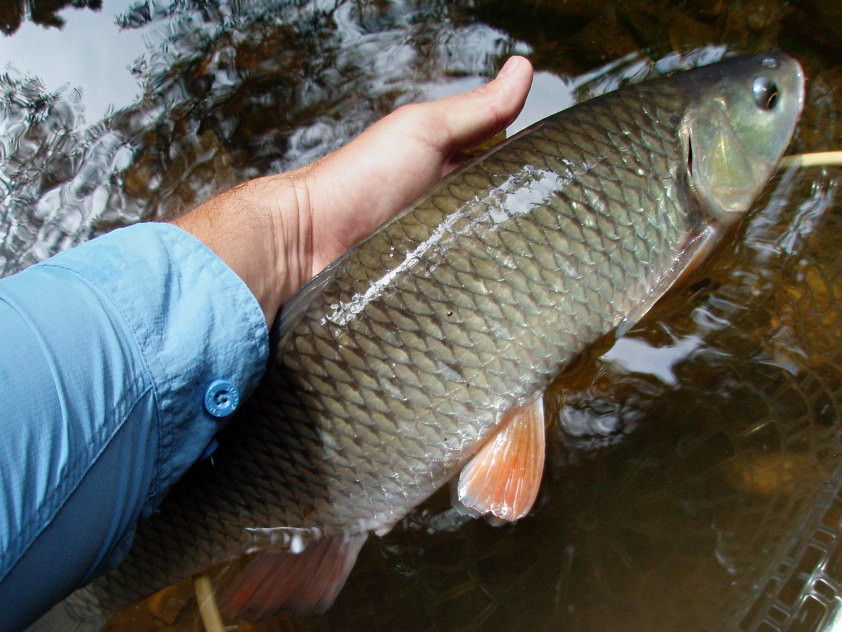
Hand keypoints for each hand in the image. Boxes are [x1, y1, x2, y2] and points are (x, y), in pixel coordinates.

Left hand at [173, 56, 533, 326]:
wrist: (306, 246)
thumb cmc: (357, 181)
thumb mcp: (422, 132)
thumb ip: (474, 110)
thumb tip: (523, 69)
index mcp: (453, 178)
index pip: (511, 180)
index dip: (541, 182)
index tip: (578, 190)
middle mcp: (449, 221)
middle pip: (506, 230)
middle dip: (532, 238)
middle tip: (562, 246)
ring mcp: (438, 263)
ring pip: (489, 271)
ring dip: (509, 277)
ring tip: (539, 282)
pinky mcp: (426, 300)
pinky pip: (462, 304)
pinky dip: (477, 305)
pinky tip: (499, 309)